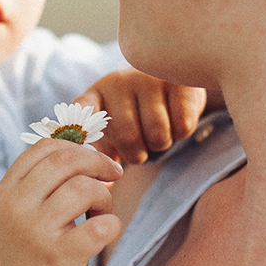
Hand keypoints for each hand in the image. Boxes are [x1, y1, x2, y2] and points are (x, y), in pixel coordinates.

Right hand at [0, 138, 122, 265]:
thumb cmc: (12, 258)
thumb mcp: (10, 213)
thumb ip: (36, 187)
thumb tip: (88, 161)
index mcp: (6, 191)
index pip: (45, 147)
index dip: (78, 148)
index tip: (94, 162)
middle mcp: (18, 206)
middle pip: (68, 160)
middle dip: (99, 163)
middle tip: (112, 177)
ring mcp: (38, 231)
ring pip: (85, 189)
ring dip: (103, 198)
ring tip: (98, 215)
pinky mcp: (59, 258)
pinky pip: (100, 227)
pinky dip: (112, 225)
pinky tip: (104, 234)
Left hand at [75, 70, 207, 163]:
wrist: (172, 80)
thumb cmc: (136, 114)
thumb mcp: (113, 128)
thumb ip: (103, 152)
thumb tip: (105, 186)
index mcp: (96, 94)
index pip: (83, 113)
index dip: (87, 136)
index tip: (96, 158)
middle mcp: (119, 82)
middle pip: (127, 136)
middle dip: (136, 154)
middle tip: (141, 149)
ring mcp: (149, 79)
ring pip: (158, 134)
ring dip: (160, 144)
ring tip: (158, 134)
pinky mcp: (179, 83)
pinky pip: (182, 126)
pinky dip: (181, 133)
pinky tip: (177, 123)